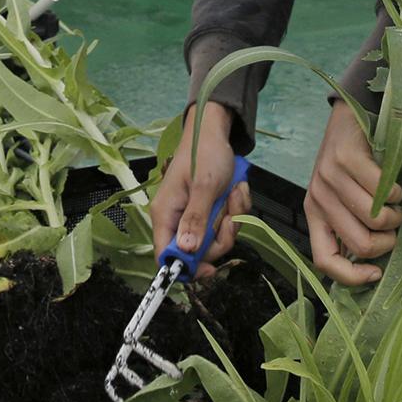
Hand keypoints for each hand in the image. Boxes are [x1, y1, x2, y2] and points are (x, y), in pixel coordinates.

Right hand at [149, 102, 252, 278]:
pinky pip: (227, 225)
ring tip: (234, 193)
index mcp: (166, 215)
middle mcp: (177, 220)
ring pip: (216, 239)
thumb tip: (187, 252)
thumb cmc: (205, 154)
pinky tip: (235, 190)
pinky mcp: (210, 212)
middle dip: (220, 237)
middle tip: (230, 217)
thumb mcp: (203, 186)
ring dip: (232, 219)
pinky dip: (236, 210)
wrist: (216, 132)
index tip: (210, 269)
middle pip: (198, 252)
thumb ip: (195, 219)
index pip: (166, 256)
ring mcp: (195, 216)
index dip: (186, 268)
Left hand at [305, 100, 401, 285]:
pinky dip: (397, 192)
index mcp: (314, 214)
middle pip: (360, 244)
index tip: (377, 272)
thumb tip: (374, 266)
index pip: (324, 261)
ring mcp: (330, 178)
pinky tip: (393, 183)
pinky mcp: (346, 159)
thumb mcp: (342, 197)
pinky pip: (384, 191)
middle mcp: (317, 199)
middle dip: (388, 240)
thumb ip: (350, 225)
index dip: (352, 276)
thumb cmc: (350, 164)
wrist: (350, 116)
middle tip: (392, 223)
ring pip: (376, 219)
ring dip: (395, 215)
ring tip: (393, 202)